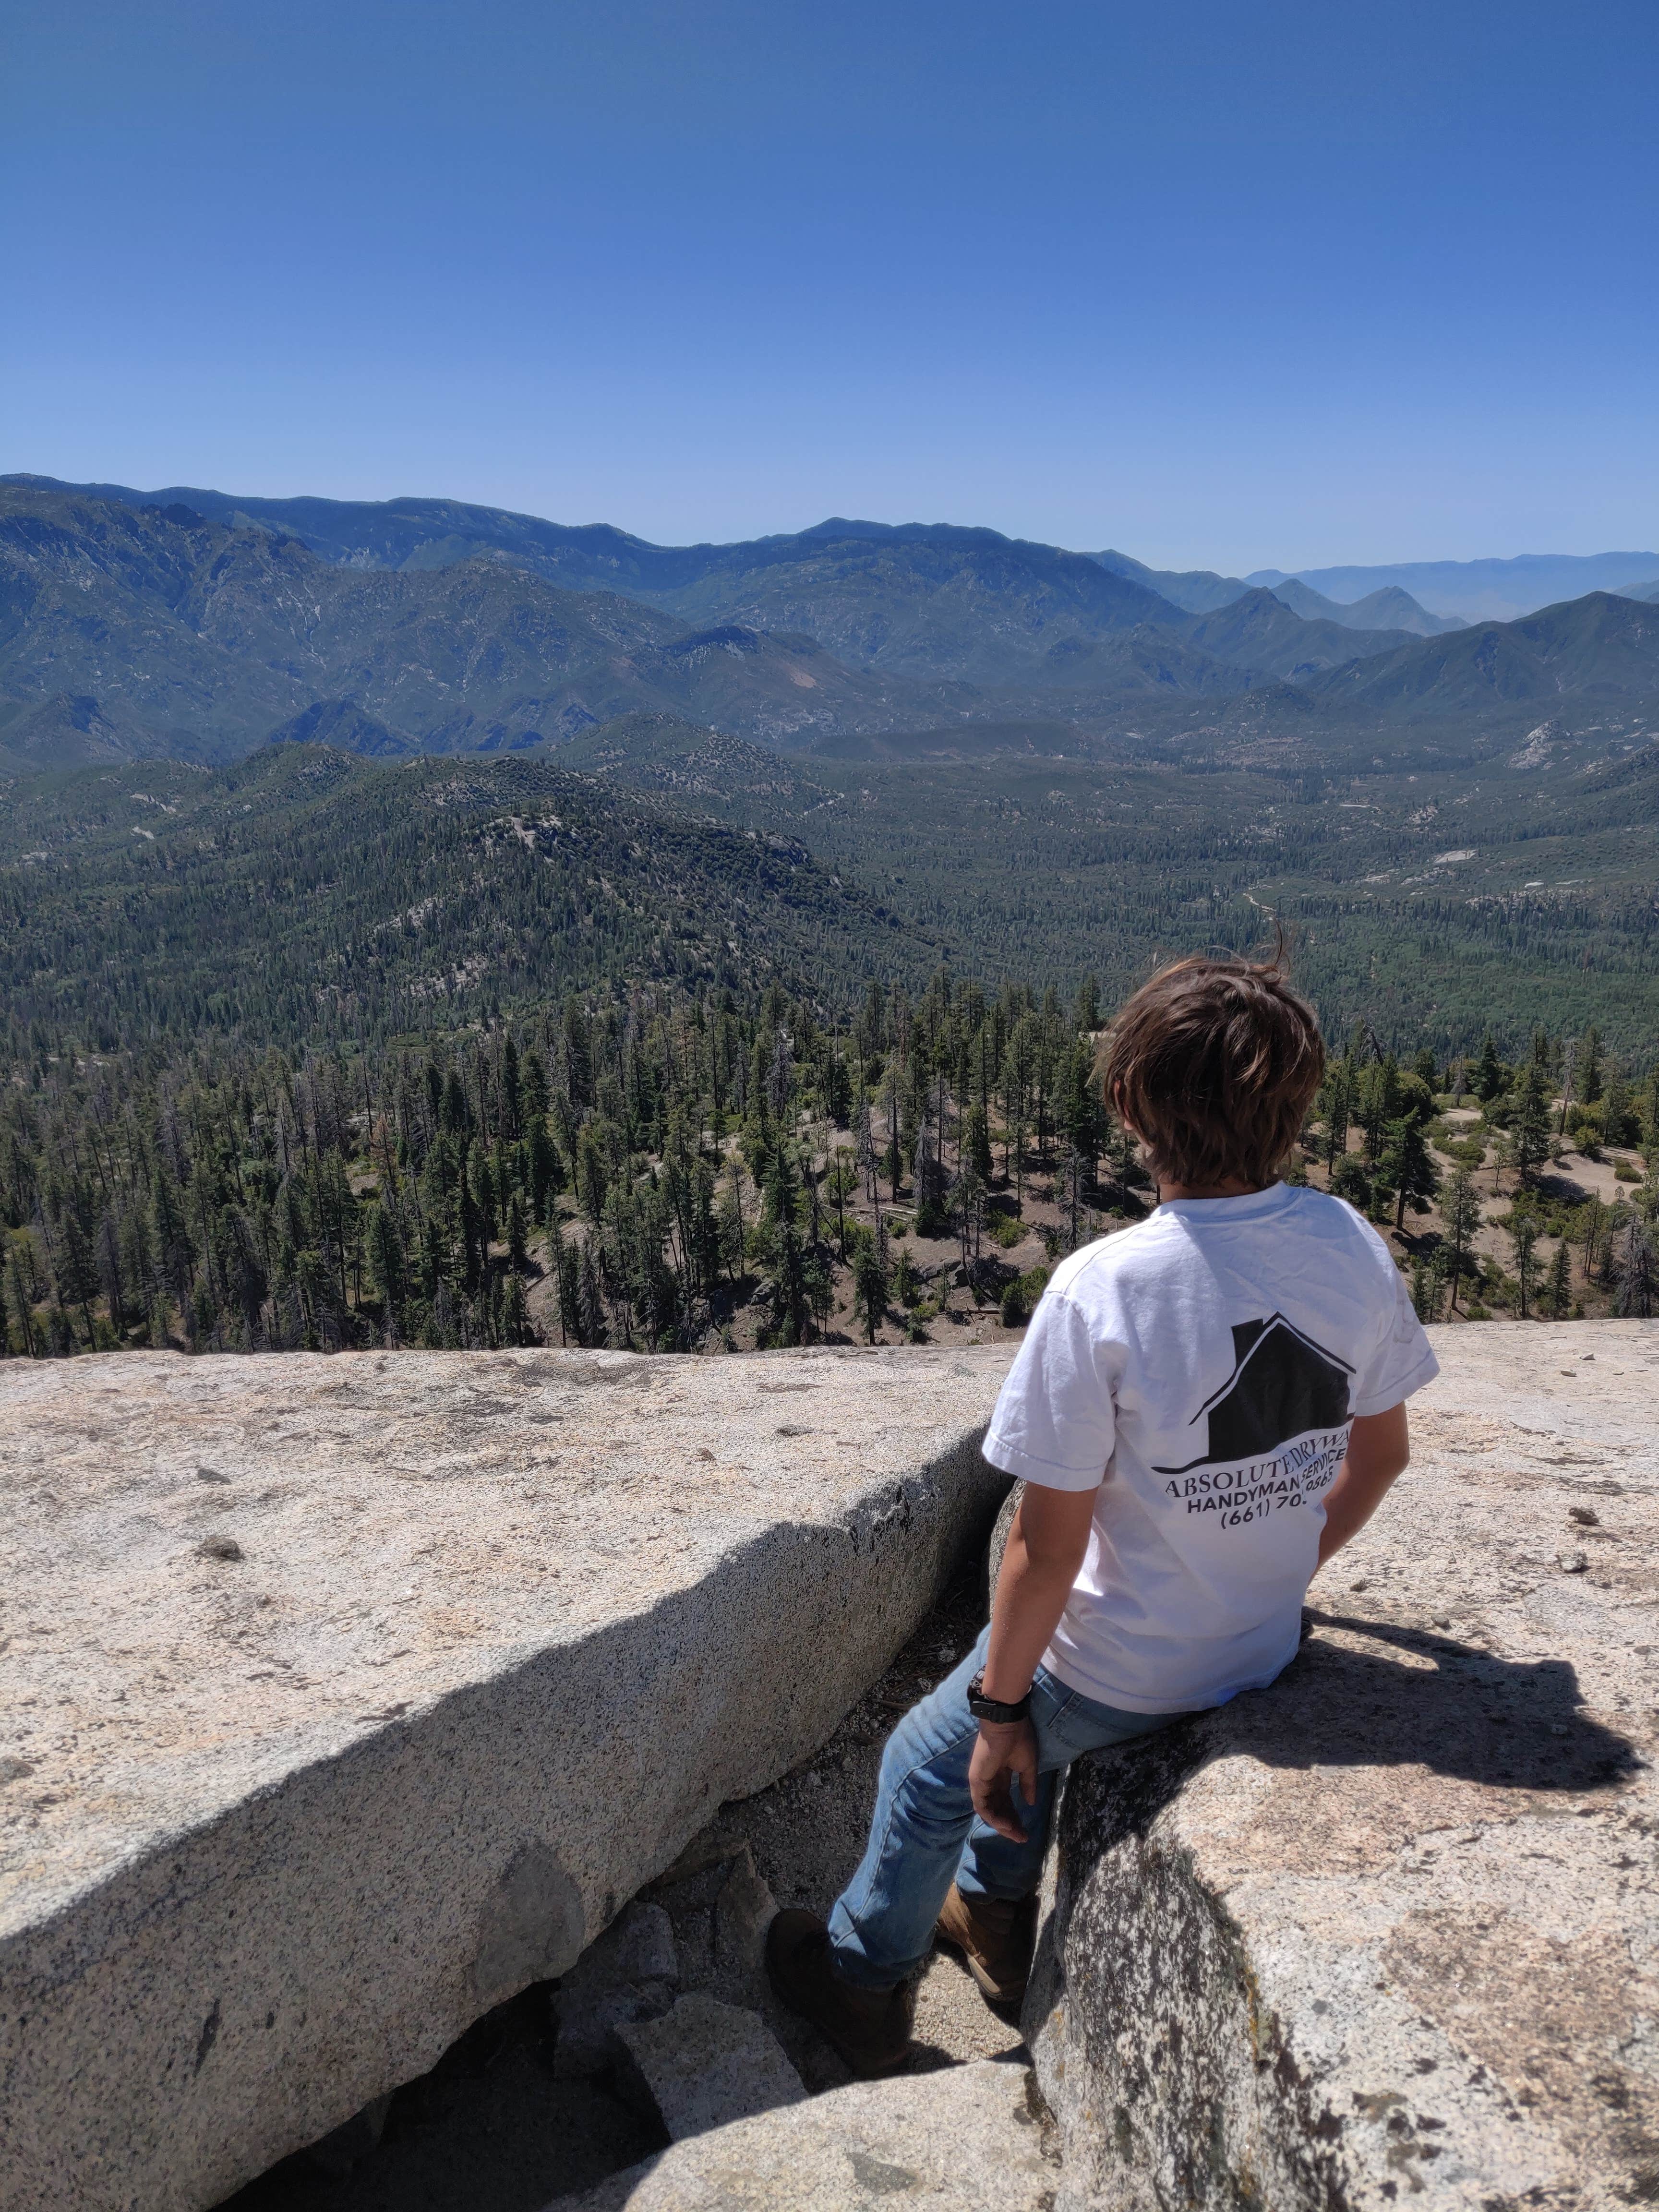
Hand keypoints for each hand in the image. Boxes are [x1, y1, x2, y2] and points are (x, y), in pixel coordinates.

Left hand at [969, 1717, 1038, 1842]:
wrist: (1006, 1722)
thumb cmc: (1018, 1738)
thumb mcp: (1027, 1765)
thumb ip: (1028, 1785)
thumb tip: (1030, 1803)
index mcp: (1000, 1775)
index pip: (1006, 1801)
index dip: (1015, 1816)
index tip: (1026, 1830)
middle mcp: (989, 1781)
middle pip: (998, 1809)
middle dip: (1010, 1825)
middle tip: (1022, 1837)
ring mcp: (981, 1781)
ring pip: (989, 1811)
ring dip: (1002, 1825)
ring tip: (1016, 1835)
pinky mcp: (976, 1781)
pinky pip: (982, 1805)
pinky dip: (992, 1818)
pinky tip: (1005, 1826)